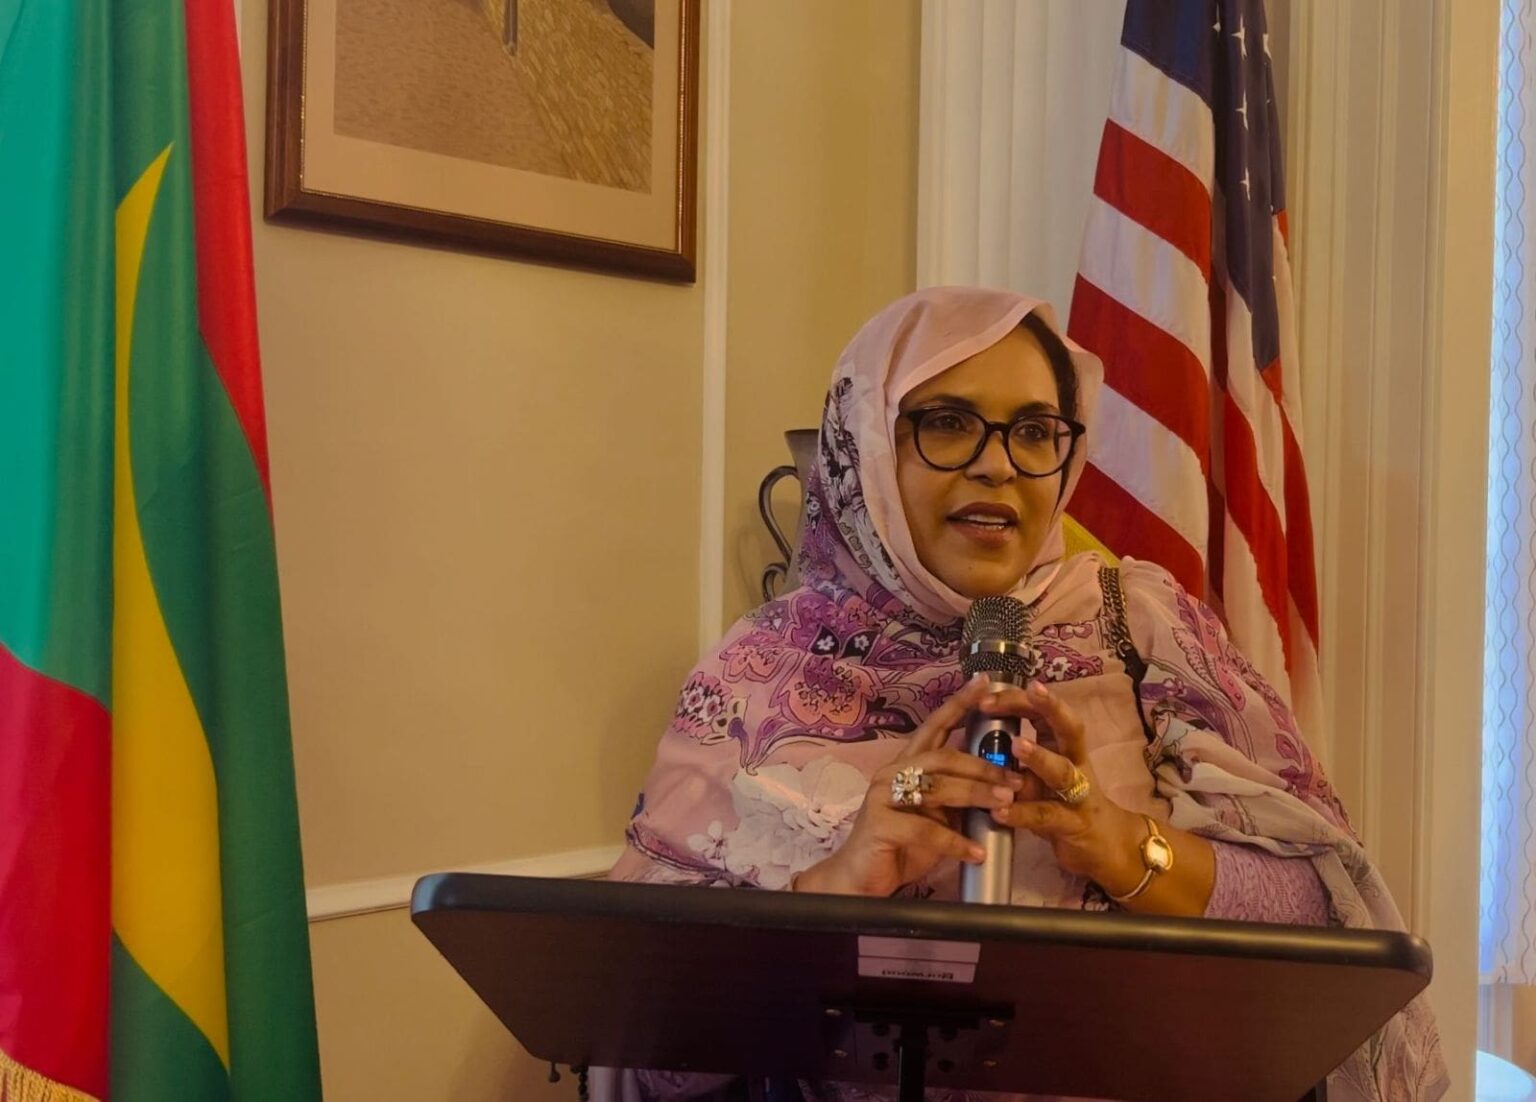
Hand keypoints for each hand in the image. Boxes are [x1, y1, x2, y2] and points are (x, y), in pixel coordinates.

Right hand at [794, 674, 1024, 896]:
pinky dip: (956, 842)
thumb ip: (959, 797)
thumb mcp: (938, 817)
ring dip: (975, 795)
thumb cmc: (902, 846)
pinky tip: (977, 853)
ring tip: (1004, 805)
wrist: (860, 880)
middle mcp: (892, 772)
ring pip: (937, 787)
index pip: (935, 727)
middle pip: (943, 757)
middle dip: (983, 766)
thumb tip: (1003, 784)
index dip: (959, 704)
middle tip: (1015, 780)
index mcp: (907, 764)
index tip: (985, 684)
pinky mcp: (880, 824)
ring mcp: (882, 796)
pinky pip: (925, 830)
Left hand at [981, 682, 1147, 896]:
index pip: (1045, 713)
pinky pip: (1046, 816)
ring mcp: (1079, 795)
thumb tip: (971, 735)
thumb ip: (1015, 756)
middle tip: (1029, 691)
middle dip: (1049, 708)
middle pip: (1069, 729)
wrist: (1105, 846)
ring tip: (1016, 745)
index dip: (1020, 699)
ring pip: (1062, 771)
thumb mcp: (1040, 776)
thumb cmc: (1062, 804)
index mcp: (1064, 747)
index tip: (987, 694)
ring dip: (1040, 757)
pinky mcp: (1073, 825)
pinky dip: (1021, 814)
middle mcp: (1076, 764)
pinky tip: (998, 811)